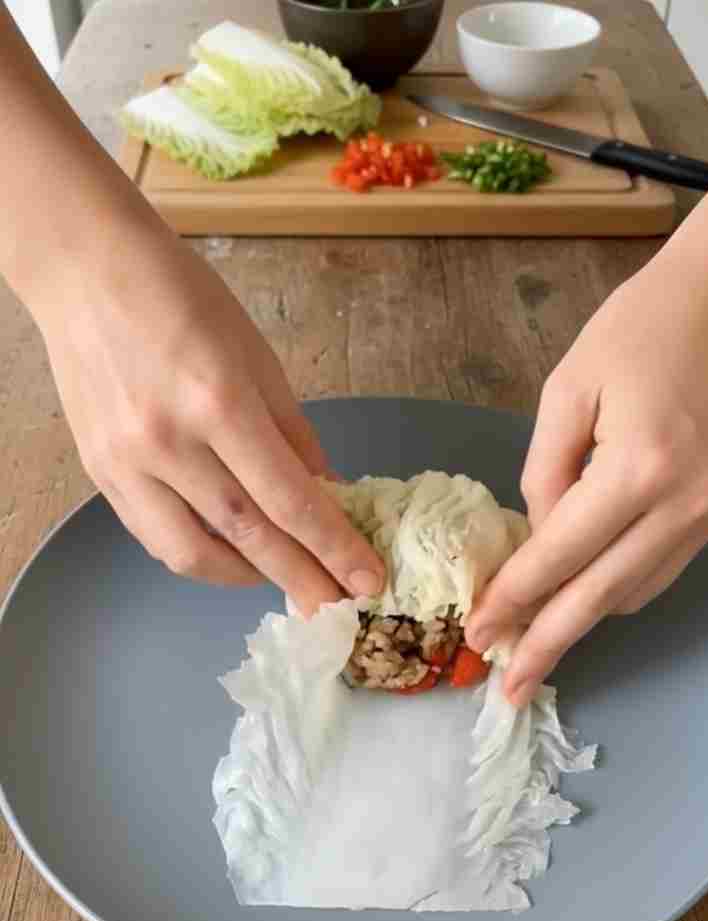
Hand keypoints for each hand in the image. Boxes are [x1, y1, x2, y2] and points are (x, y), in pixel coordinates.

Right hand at [32, 221, 383, 613]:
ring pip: (194, 552)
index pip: (289, 498)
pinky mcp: (101, 473)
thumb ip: (293, 434)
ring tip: (282, 580)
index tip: (366, 580)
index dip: (334, 547)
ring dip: (245, 577)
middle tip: (335, 608)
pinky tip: (230, 556)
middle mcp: (169, 441)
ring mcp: (127, 463)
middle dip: (301, 577)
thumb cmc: (181, 298)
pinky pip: (155, 537)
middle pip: (247, 534)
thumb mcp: (256, 355)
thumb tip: (328, 495)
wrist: (85, 270)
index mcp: (219, 401)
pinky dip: (199, 556)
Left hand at [464, 251, 707, 704]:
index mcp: (639, 467)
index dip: (514, 599)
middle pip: (600, 598)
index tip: (479, 633)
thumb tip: (539, 539)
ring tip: (535, 641)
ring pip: (634, 594)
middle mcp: (683, 503)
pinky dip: (618, 589)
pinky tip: (582, 592)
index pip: (560, 555)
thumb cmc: (638, 326)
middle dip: (548, 645)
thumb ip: (544, 473)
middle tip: (508, 689)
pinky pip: (661, 571)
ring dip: (583, 620)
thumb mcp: (566, 390)